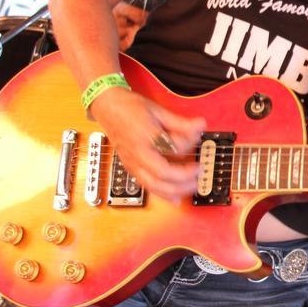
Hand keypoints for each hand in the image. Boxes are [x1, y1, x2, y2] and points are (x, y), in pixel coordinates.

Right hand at [89, 86, 205, 199]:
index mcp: (144, 137)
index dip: (188, 145)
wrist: (107, 108)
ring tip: (192, 186)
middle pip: (161, 175)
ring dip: (175, 190)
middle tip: (198, 171)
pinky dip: (162, 194)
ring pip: (153, 185)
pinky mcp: (131, 168)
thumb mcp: (157, 110)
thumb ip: (179, 122)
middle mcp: (136, 154)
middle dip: (183, 178)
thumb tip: (200, 124)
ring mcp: (132, 163)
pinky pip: (146, 186)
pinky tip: (175, 198)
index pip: (170, 149)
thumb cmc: (129, 108)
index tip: (198, 138)